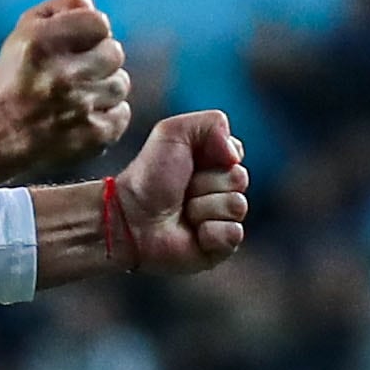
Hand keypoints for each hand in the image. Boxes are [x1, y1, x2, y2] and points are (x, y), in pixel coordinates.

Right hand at [0, 0, 131, 172]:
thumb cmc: (15, 74)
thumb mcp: (26, 29)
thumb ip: (61, 6)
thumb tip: (91, 4)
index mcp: (42, 44)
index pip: (99, 23)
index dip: (91, 31)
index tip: (79, 42)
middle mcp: (61, 76)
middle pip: (115, 53)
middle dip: (100, 58)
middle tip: (80, 69)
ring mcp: (78, 108)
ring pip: (120, 84)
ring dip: (104, 86)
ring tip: (81, 93)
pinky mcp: (91, 135)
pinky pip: (122, 114)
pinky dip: (108, 113)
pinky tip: (86, 114)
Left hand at [110, 111, 248, 274]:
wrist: (130, 218)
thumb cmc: (149, 176)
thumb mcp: (172, 133)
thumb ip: (211, 124)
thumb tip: (236, 154)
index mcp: (213, 163)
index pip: (236, 155)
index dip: (215, 157)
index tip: (190, 162)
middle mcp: (221, 190)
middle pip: (240, 179)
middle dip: (206, 182)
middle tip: (182, 190)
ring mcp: (222, 218)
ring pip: (236, 206)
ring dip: (203, 206)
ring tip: (182, 211)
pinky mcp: (221, 246)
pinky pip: (233, 233)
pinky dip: (210, 232)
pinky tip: (191, 231)